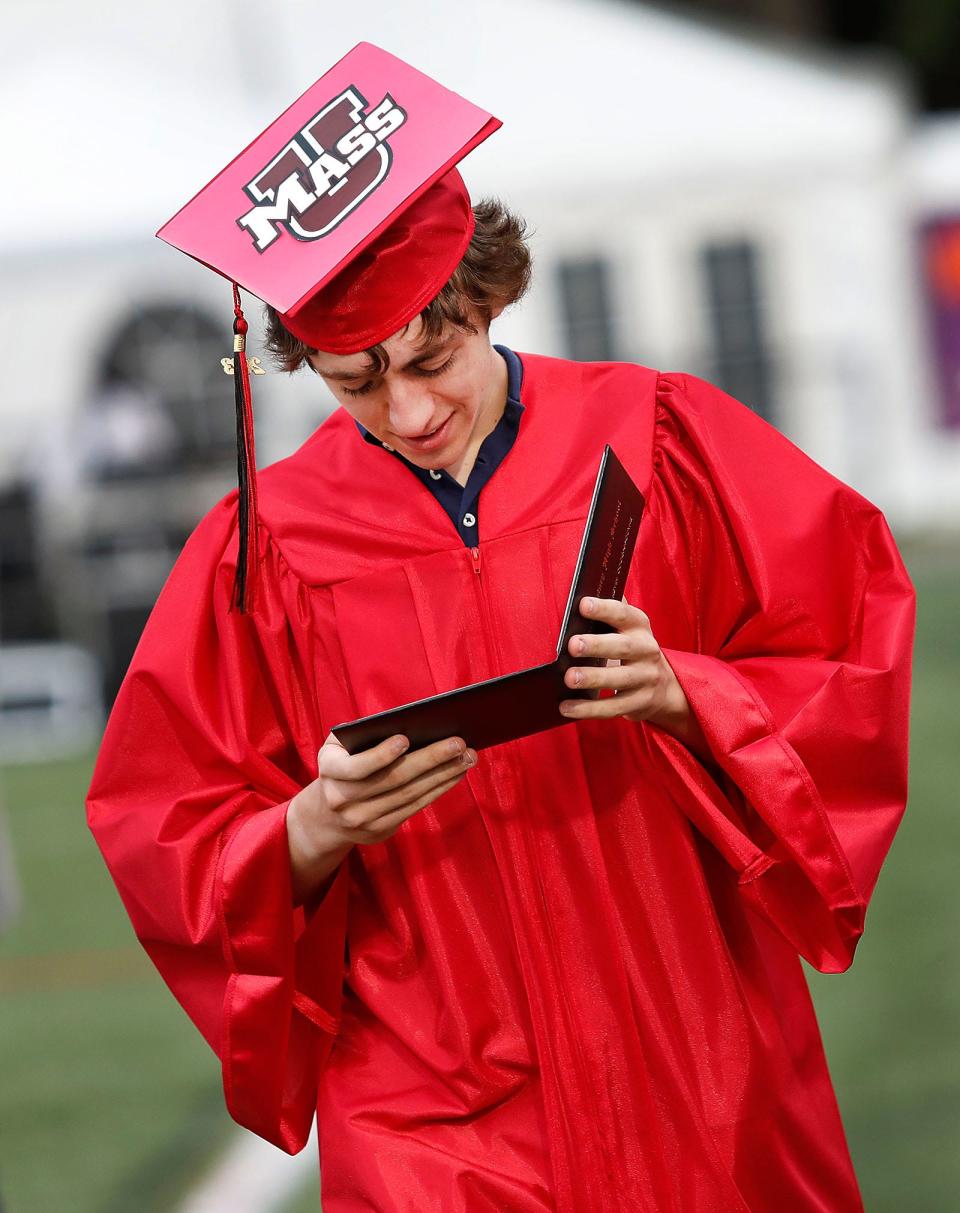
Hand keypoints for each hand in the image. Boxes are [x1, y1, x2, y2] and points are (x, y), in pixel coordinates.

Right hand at [287, 732, 476, 902]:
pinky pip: (415, 808)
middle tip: (458, 743)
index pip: (357, 767)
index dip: (381, 754)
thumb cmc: (342, 765)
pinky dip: (438, 789)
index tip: (405, 738)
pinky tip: (456, 773)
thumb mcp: (339, 747)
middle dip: (430, 759)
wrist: (326, 815)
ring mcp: (362, 820)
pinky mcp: (380, 831)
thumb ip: (363, 736)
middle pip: (394, 780)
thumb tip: (409, 725)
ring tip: (467, 756)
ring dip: (443, 775)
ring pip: (410, 795)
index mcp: (330, 771)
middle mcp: (342, 800)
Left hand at [559, 597, 706, 753]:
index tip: (583, 605)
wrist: (662, 686)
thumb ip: (609, 612)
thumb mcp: (626, 628)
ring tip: (569, 678)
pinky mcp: (639, 703)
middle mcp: (646, 650)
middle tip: (572, 645)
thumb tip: (581, 590)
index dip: (604, 609)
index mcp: (639, 626)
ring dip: (593, 678)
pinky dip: (588, 709)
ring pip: (619, 679)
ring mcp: (645, 678)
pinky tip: (566, 707)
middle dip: (597, 645)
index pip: (624, 614)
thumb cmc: (630, 649)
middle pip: (623, 647)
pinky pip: (612, 707)